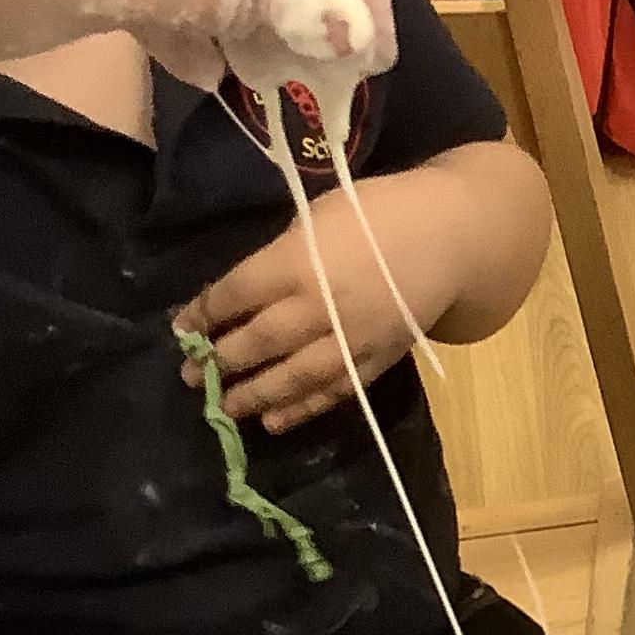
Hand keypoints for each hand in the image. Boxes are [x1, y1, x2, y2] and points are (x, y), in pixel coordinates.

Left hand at [178, 169, 458, 435]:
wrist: (451, 236)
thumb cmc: (377, 212)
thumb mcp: (317, 217)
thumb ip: (282, 256)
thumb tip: (245, 296)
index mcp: (299, 261)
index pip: (237, 294)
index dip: (205, 313)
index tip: (183, 328)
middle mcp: (321, 306)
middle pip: (259, 341)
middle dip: (221, 361)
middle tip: (192, 377)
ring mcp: (353, 339)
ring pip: (295, 376)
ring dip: (256, 396)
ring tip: (226, 409)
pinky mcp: (378, 359)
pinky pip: (335, 390)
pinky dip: (303, 409)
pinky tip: (275, 421)